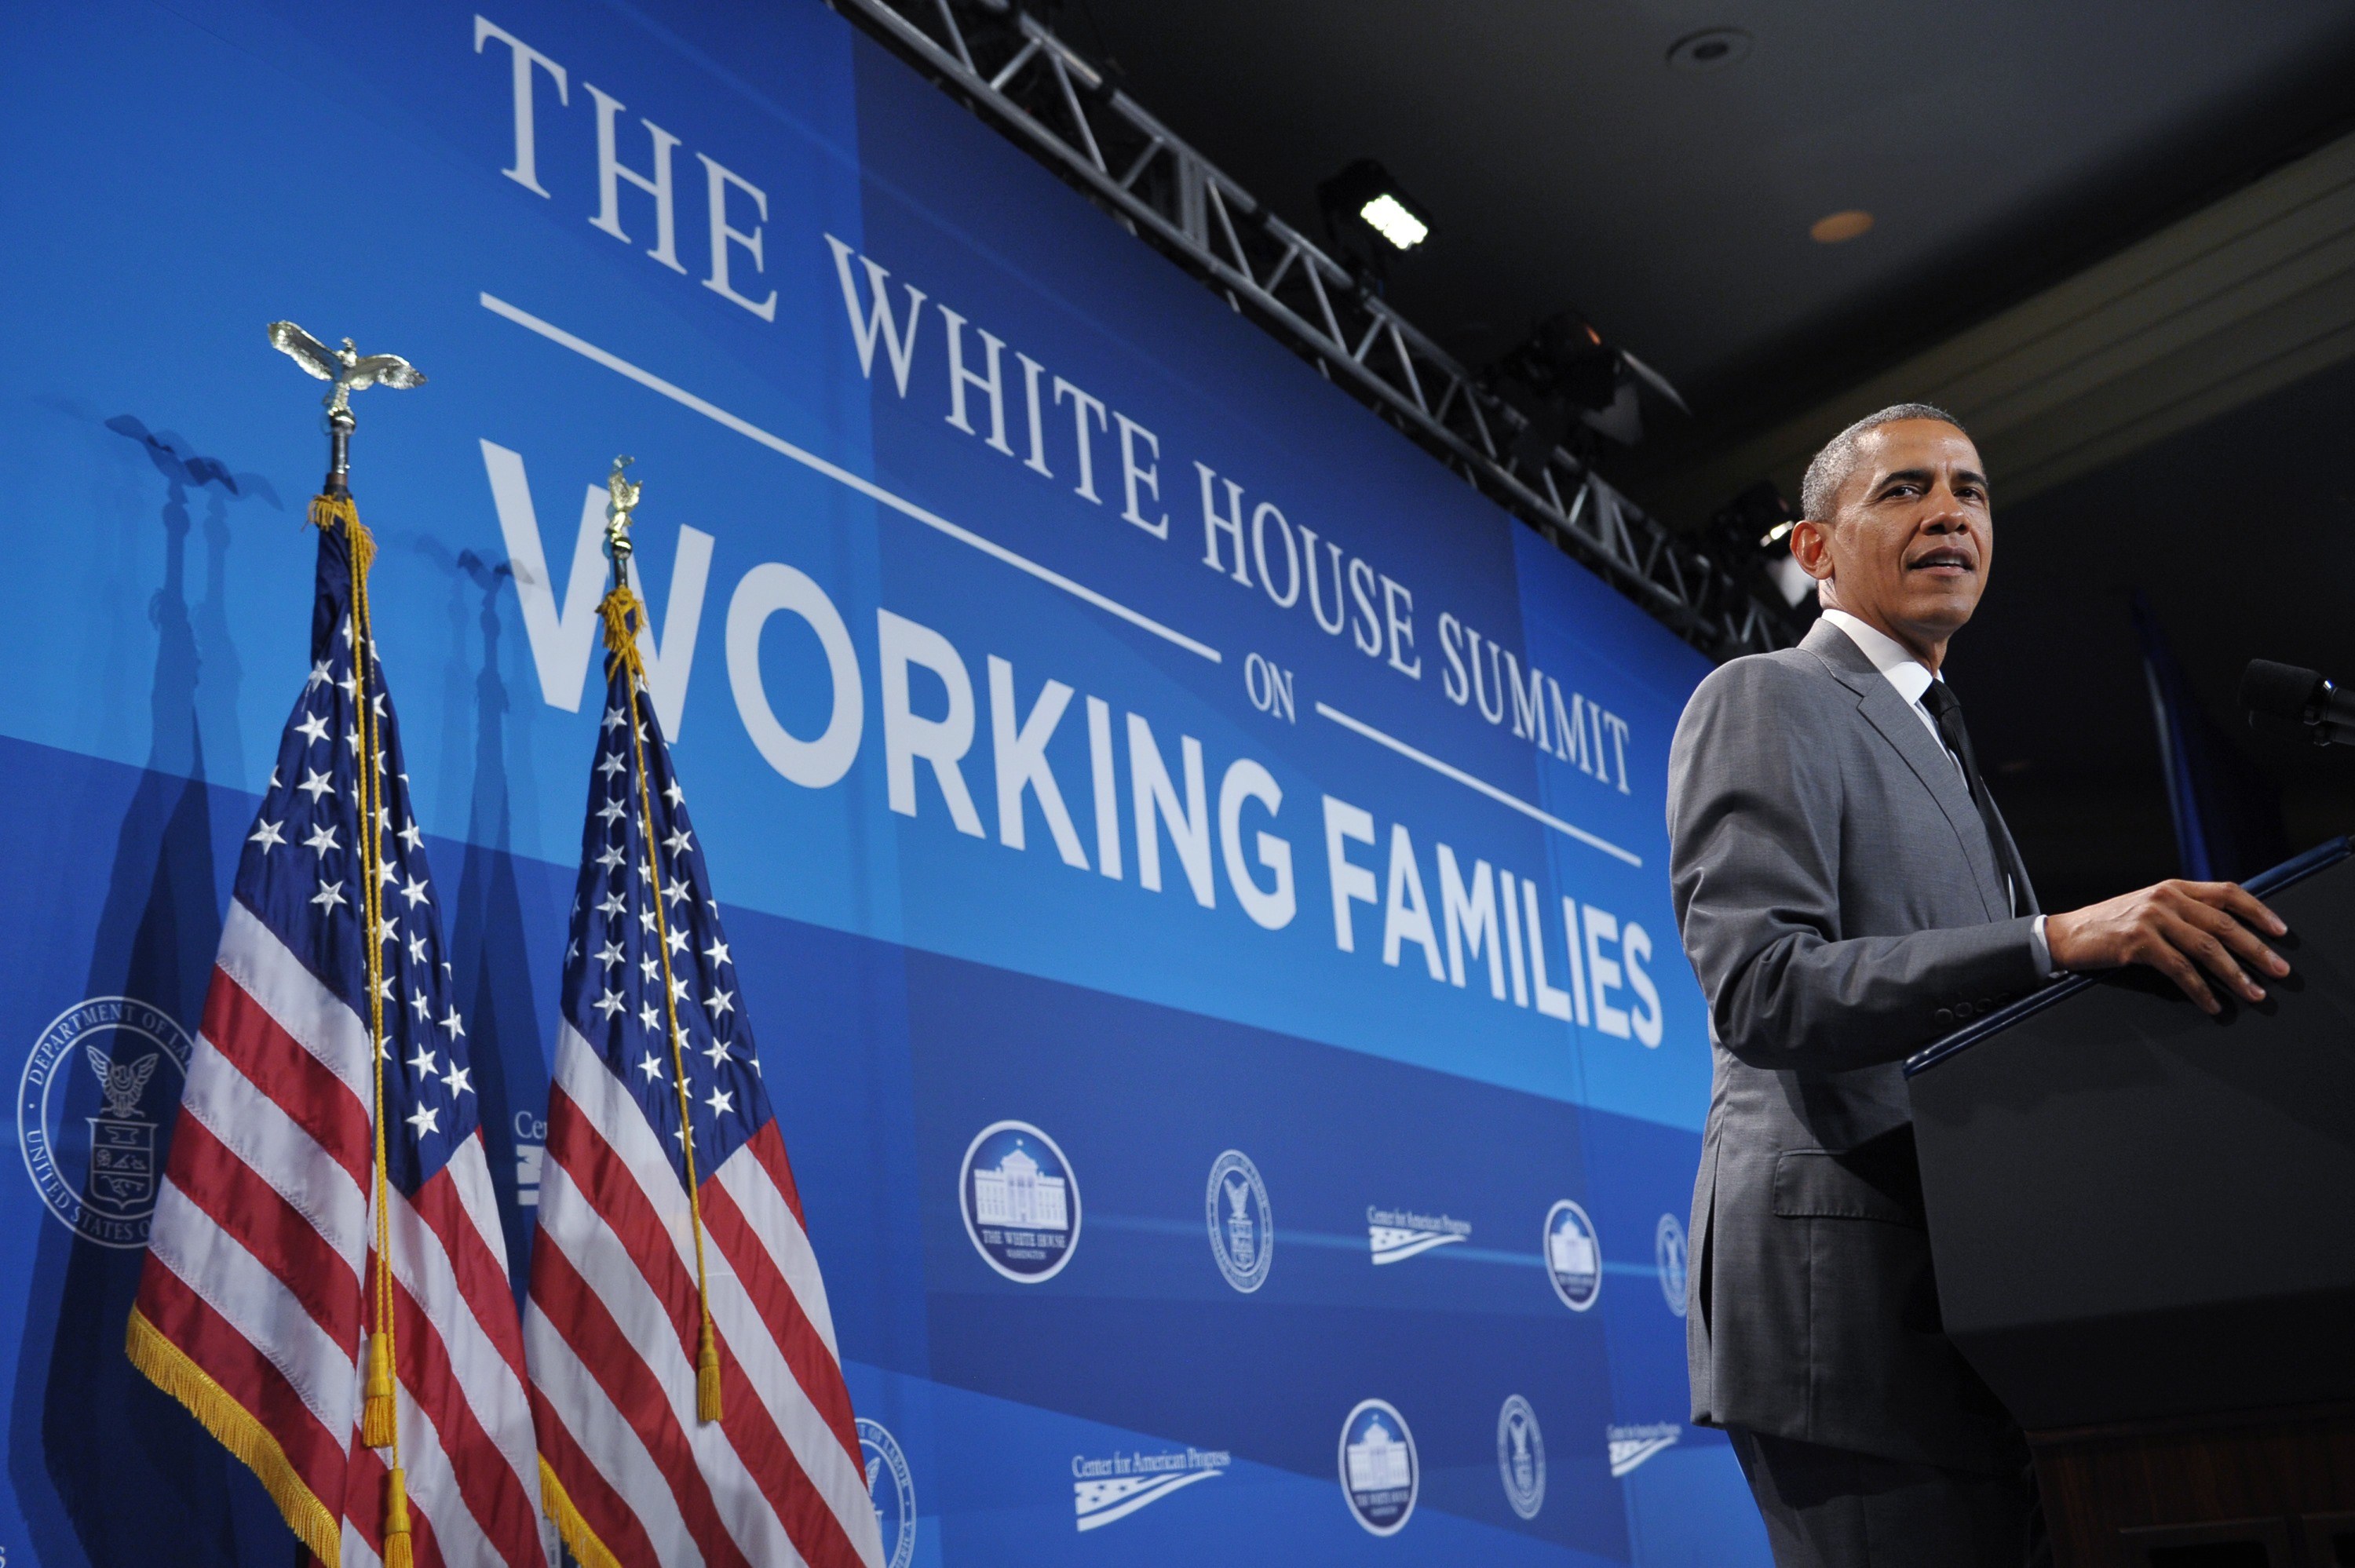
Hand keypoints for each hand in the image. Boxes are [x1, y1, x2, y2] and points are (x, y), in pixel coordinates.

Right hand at [2045, 880, 2288, 1014]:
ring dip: (2235, 974)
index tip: (2281, 932)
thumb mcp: (2150, 908)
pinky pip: (2179, 970)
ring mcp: (2151, 920)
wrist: (2067, 934)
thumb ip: (2184, 911)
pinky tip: (2212, 1004)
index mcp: (2174, 887)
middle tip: (2280, 970)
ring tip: (2255, 993)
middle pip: (2223, 923)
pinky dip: (2200, 990)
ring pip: (2206, 948)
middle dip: (2256, 949)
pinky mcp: (2137, 944)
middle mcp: (2165, 899)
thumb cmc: (2112, 925)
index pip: (2228, 892)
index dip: (2258, 911)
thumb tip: (2228, 932)